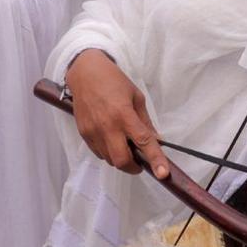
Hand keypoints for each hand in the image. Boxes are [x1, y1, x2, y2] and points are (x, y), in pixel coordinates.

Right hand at [64, 49, 168, 178]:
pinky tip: (112, 139)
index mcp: (124, 114)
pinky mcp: (84, 134)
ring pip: (109, 160)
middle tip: (140, 161)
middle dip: (134, 167)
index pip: (143, 141)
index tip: (162, 174)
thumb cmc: (113, 81)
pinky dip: (109, 152)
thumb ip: (145, 121)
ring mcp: (93, 132)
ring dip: (121, 158)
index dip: (155, 159)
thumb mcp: (136, 97)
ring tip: (124, 143)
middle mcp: (107, 126)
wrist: (84, 73)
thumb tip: (155, 140)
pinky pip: (99, 153)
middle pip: (121, 160)